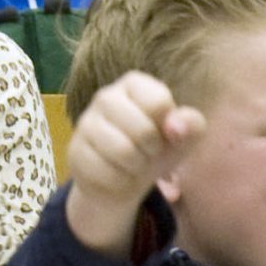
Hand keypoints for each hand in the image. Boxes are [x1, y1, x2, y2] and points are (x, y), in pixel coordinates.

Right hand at [64, 71, 201, 256]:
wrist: (123, 179)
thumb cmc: (156, 147)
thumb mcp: (183, 136)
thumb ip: (191, 125)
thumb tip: (175, 127)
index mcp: (134, 84)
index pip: (159, 102)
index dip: (167, 126)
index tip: (162, 132)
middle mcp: (105, 96)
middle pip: (142, 129)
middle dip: (152, 150)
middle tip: (147, 152)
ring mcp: (85, 123)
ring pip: (122, 152)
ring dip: (136, 167)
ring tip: (133, 163)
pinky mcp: (74, 151)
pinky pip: (105, 173)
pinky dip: (119, 181)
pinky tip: (116, 174)